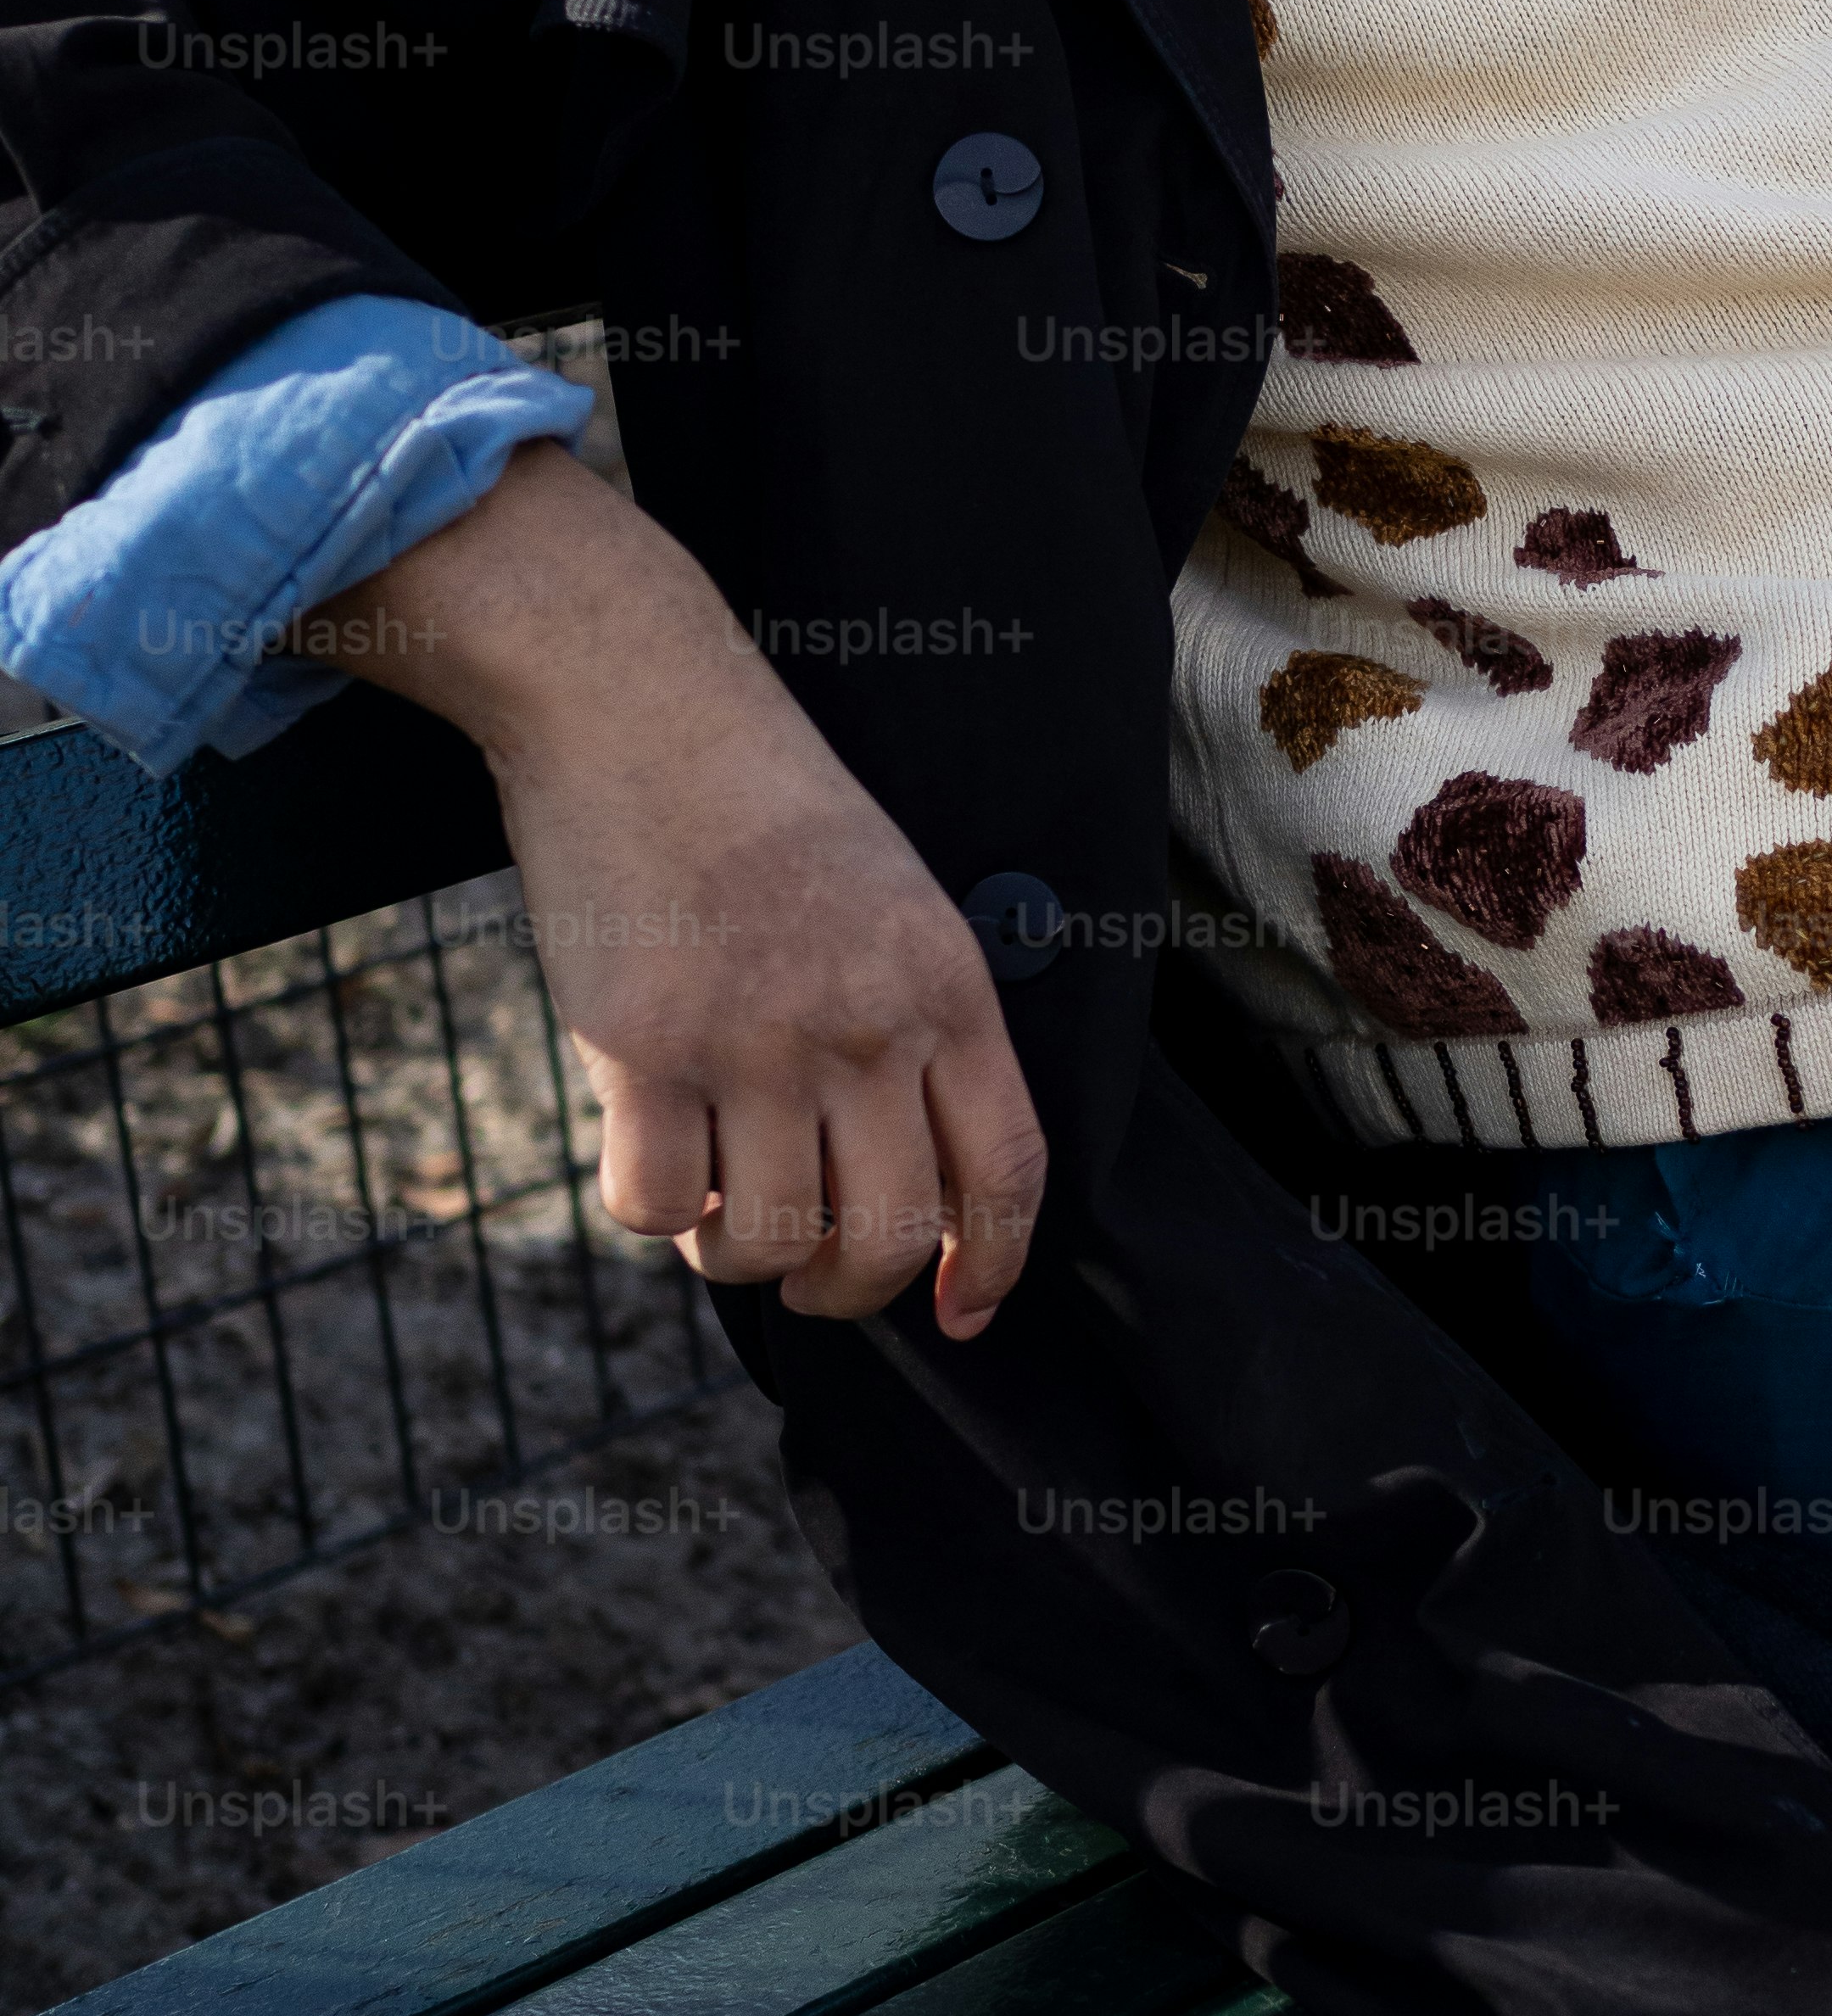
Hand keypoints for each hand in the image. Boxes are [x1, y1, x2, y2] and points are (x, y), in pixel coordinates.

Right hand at [291, 442, 1042, 1339]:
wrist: (640, 703)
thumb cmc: (762, 805)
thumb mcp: (892, 902)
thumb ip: (911, 1026)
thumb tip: (896, 1175)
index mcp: (948, 988)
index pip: (1008, 1171)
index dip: (993, 1265)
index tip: (963, 1313)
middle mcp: (867, 1025)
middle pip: (891, 1236)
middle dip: (848, 1288)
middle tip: (806, 1264)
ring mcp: (756, 1039)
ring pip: (770, 1241)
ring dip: (739, 1255)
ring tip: (716, 1202)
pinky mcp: (644, 1046)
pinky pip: (655, 1206)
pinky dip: (652, 1213)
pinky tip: (650, 1157)